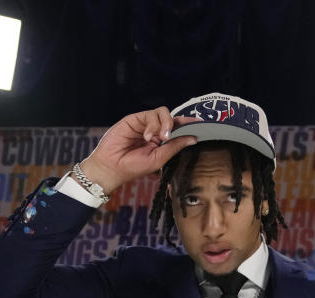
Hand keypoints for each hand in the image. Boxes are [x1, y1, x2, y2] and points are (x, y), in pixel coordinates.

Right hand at [78, 107, 200, 193]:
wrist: (111, 167)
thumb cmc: (133, 167)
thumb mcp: (158, 159)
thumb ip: (174, 147)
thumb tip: (193, 138)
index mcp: (162, 142)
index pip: (179, 129)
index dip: (190, 125)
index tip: (202, 124)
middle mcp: (155, 130)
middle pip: (173, 118)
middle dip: (178, 124)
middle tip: (173, 136)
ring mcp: (145, 124)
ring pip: (163, 113)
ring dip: (165, 124)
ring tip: (161, 137)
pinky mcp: (135, 119)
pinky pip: (150, 115)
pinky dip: (152, 125)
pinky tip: (147, 136)